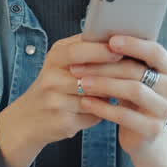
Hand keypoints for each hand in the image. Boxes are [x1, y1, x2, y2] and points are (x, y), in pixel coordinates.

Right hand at [0, 35, 123, 166]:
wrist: (28, 120)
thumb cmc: (55, 86)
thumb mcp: (63, 63)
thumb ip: (87, 52)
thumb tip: (124, 45)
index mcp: (55, 57)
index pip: (78, 48)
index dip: (103, 49)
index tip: (125, 49)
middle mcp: (51, 77)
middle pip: (88, 72)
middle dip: (115, 71)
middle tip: (138, 71)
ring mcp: (54, 101)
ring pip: (94, 96)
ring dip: (114, 94)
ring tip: (133, 90)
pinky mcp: (62, 121)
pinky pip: (93, 114)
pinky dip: (105, 111)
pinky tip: (115, 110)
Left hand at [68, 35, 166, 166]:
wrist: (141, 135)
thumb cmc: (131, 97)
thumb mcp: (131, 77)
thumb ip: (124, 59)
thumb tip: (98, 35)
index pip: (155, 51)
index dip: (134, 45)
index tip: (111, 41)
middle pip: (138, 71)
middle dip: (106, 66)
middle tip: (79, 65)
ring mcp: (165, 110)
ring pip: (133, 91)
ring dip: (104, 85)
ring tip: (81, 83)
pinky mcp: (153, 129)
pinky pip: (125, 116)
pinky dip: (103, 107)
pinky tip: (86, 102)